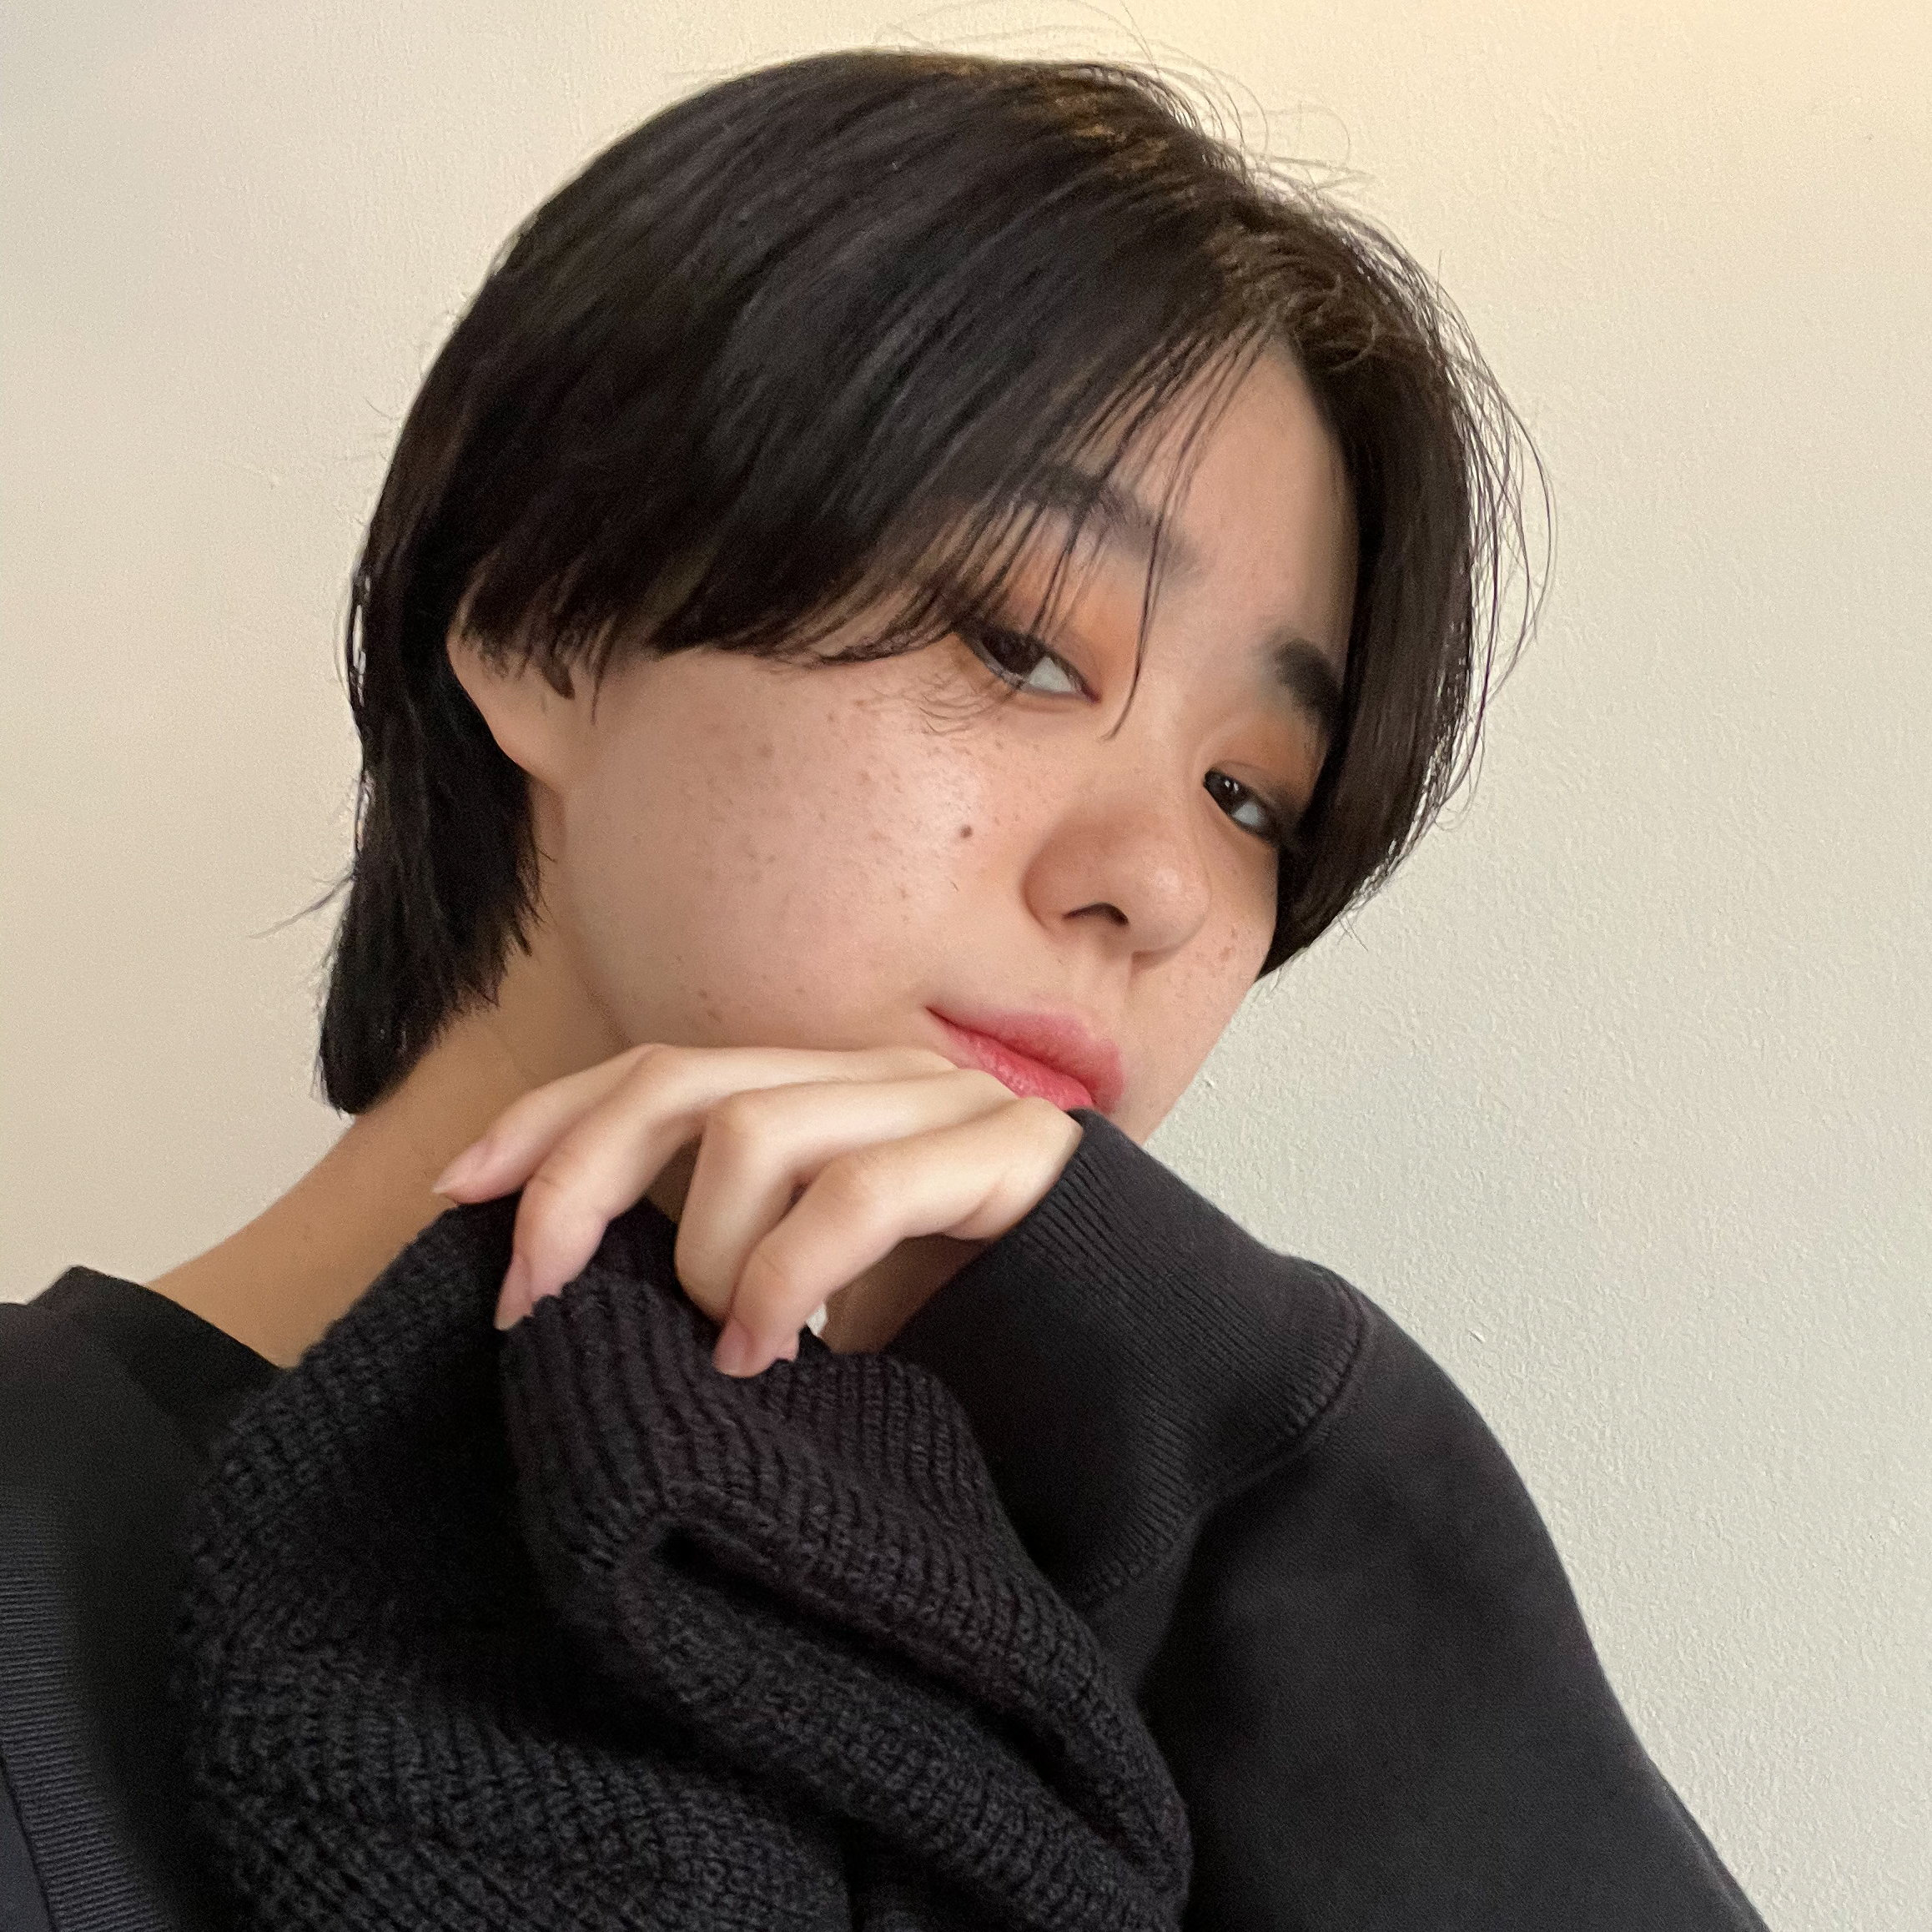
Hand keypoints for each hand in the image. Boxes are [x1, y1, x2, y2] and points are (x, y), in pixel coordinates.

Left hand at [429, 1042, 1084, 1376]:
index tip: (461, 1196)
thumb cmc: (966, 1335)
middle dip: (579, 1180)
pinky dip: (789, 1279)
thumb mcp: (811, 1298)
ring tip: (726, 1354)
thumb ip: (720, 1265)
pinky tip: (780, 1355)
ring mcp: (945, 1105)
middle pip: (679, 1080)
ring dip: (707, 1260)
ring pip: (755, 1130)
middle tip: (534, 1298)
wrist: (1143, 1351)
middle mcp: (873, 1077)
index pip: (656, 1071)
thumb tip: (572, 1297)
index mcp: (820, 1094)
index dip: (548, 1121)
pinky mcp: (1013, 1153)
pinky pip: (861, 1193)